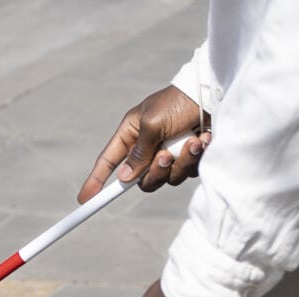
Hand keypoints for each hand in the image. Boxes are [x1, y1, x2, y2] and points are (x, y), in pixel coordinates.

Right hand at [78, 86, 211, 201]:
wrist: (214, 95)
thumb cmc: (178, 102)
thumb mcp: (153, 123)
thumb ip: (138, 152)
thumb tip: (125, 178)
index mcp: (132, 134)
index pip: (108, 162)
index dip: (96, 181)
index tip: (85, 199)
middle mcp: (148, 147)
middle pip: (141, 180)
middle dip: (155, 171)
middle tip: (166, 156)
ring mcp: (169, 154)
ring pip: (167, 179)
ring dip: (181, 162)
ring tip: (193, 141)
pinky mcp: (188, 158)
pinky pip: (187, 173)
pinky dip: (195, 158)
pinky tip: (203, 139)